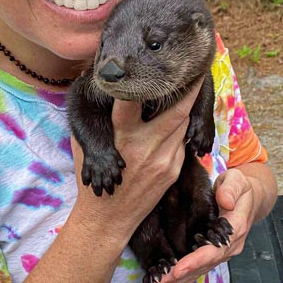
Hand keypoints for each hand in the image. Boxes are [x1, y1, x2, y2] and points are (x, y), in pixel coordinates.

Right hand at [71, 79, 204, 243]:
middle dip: (188, 89)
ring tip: (191, 87)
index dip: (145, 82)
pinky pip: (181, 143)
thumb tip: (103, 92)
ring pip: (183, 124)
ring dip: (187, 107)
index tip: (154, 64)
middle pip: (176, 111)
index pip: (132, 101)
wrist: (109, 219)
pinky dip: (181, 128)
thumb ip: (98, 120)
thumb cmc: (96, 178)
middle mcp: (146, 145)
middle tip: (195, 69)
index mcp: (121, 136)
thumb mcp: (87, 144)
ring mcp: (164, 160)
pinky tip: (181, 119)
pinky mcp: (173, 171)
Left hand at [154, 167, 259, 282]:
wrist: (249, 197)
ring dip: (178, 282)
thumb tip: (225, 200)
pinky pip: (198, 269)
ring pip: (199, 271)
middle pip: (203, 265)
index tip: (178, 269)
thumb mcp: (237, 180)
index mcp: (235, 229)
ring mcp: (222, 253)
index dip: (196, 261)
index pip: (214, 250)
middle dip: (180, 277)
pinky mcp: (213, 253)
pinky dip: (183, 282)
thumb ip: (231, 189)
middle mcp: (229, 247)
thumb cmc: (239, 186)